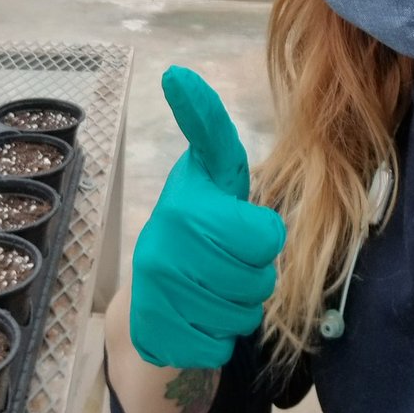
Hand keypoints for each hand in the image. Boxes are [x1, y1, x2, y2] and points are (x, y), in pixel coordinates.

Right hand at [130, 67, 285, 369]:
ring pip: (247, 301)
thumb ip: (218, 148)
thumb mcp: (215, 189)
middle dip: (261, 267)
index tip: (178, 73)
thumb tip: (180, 75)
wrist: (151, 313)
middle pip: (262, 252)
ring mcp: (157, 276)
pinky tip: (201, 320)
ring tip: (219, 290)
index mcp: (189, 188)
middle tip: (237, 262)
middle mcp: (167, 224)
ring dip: (245, 304)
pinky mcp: (157, 326)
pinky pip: (224, 339)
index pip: (212, 145)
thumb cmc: (202, 237)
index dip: (197, 107)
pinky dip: (223, 337)